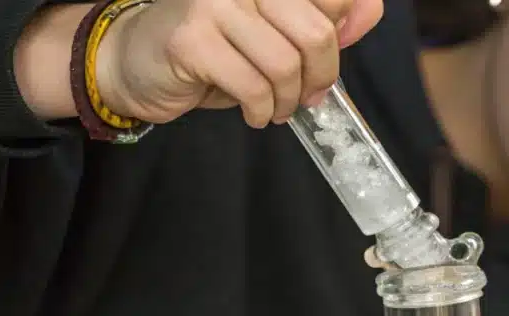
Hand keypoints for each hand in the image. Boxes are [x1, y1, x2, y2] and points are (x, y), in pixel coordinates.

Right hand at [94, 0, 383, 126]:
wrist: (135, 61)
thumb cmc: (215, 48)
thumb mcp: (276, 33)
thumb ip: (324, 20)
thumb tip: (373, 8)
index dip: (343, 34)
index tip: (323, 63)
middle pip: (316, 34)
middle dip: (319, 78)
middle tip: (306, 97)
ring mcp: (214, 3)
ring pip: (285, 65)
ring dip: (287, 101)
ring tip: (276, 109)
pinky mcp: (192, 39)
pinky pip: (253, 86)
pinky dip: (262, 110)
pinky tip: (254, 112)